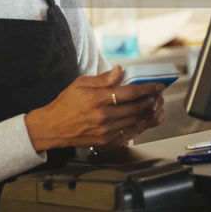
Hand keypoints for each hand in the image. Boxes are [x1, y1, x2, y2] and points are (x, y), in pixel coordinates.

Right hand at [23, 66, 162, 151]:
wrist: (52, 127)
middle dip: (151, 99)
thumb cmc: (65, 104)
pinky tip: (143, 116)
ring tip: (153, 103)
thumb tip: (120, 70)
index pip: (130, 92)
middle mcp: (103, 116)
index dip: (147, 88)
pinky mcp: (107, 141)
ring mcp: (106, 131)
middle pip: (137, 107)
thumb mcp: (81, 84)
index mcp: (97, 99)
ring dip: (148, 112)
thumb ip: (103, 78)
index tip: (157, 85)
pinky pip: (130, 132)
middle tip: (158, 94)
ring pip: (136, 120)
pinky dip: (140, 124)